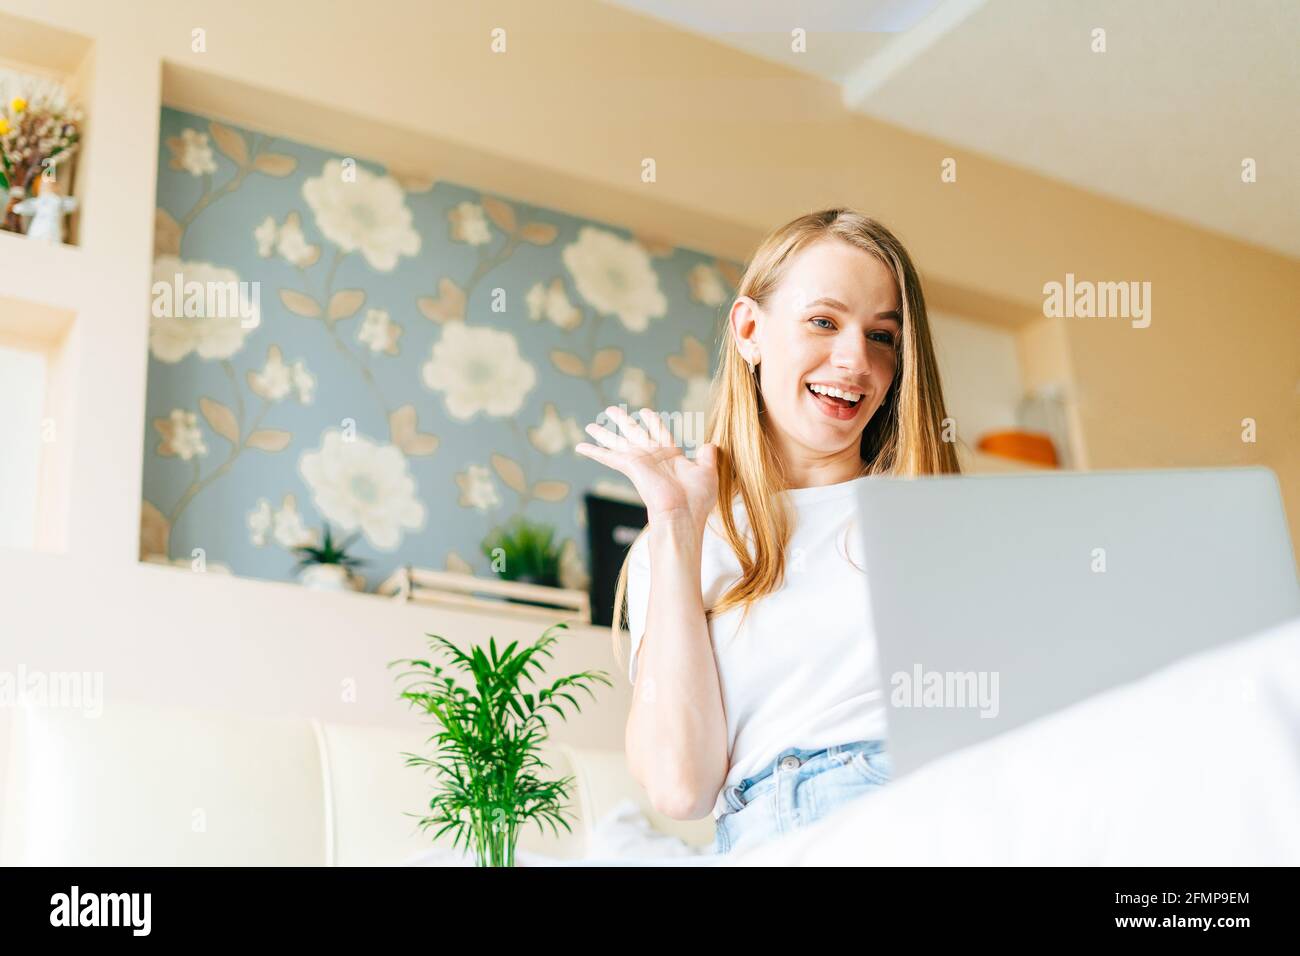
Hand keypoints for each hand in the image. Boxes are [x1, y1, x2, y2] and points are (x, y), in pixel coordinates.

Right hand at [575, 405, 718, 530]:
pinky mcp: (630, 466)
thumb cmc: (697, 498)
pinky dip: (594, 451)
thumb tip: (711, 445)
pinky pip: (609, 456)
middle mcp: (652, 457)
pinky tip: (581, 447)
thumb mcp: (708, 471)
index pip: (659, 433)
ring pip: (618, 442)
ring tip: (589, 425)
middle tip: (611, 410)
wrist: (683, 513)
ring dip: (604, 433)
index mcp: (670, 456)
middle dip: (622, 421)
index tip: (644, 412)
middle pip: (633, 433)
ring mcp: (640, 461)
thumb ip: (708, 456)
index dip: (652, 422)